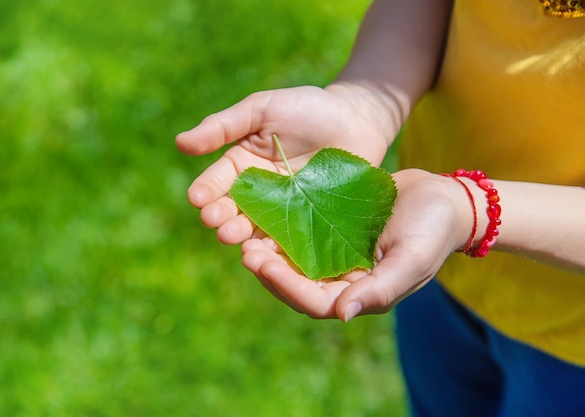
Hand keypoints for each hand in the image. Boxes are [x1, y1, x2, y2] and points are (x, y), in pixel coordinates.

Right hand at [175, 84, 402, 244]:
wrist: (358, 118)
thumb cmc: (308, 108)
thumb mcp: (262, 109)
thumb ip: (224, 126)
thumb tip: (180, 143)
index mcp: (242, 164)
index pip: (218, 181)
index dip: (206, 191)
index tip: (197, 199)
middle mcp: (258, 192)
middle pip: (234, 210)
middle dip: (222, 217)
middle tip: (216, 223)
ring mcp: (284, 211)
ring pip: (258, 229)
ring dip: (243, 236)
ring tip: (234, 240)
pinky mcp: (308, 224)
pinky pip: (290, 239)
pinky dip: (276, 248)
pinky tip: (268, 252)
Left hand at [240, 169, 473, 319]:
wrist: (443, 198)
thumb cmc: (433, 229)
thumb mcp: (412, 258)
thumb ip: (381, 288)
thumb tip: (343, 315)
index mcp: (363, 294)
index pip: (317, 302)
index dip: (288, 287)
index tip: (265, 265)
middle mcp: (345, 281)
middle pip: (298, 286)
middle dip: (271, 272)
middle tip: (247, 252)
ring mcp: (337, 257)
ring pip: (295, 264)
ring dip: (271, 255)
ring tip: (248, 237)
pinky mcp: (333, 234)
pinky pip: (303, 239)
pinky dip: (284, 234)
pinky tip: (266, 219)